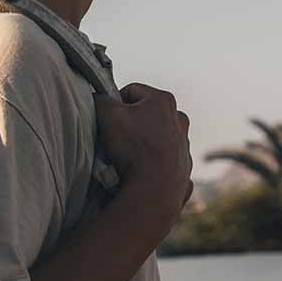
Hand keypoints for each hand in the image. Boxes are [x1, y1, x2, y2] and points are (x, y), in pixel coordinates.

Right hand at [94, 84, 192, 222]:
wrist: (154, 189)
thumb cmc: (133, 148)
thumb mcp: (107, 115)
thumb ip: (100, 99)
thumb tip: (97, 98)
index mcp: (164, 101)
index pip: (131, 91)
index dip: (115, 104)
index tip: (108, 120)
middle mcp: (179, 120)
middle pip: (146, 115)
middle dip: (130, 125)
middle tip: (116, 140)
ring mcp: (184, 145)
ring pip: (156, 139)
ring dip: (142, 145)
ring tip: (127, 159)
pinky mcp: (184, 168)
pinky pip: (163, 162)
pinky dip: (152, 164)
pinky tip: (140, 172)